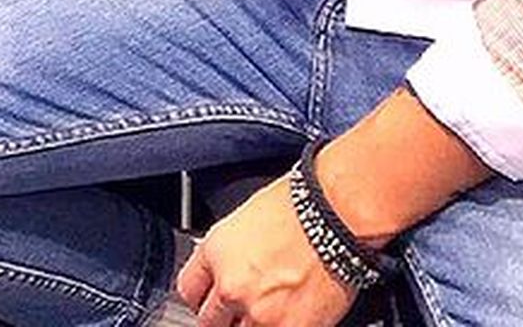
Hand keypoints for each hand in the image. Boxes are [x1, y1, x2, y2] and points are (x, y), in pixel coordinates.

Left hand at [177, 176, 356, 326]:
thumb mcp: (243, 223)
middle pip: (209, 322)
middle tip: (237, 313)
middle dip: (221, 319)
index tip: (210, 300)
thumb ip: (228, 255)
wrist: (334, 215)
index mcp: (215, 254)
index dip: (202, 297)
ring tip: (266, 313)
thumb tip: (225, 271)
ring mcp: (261, 314)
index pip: (188, 291)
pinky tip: (288, 318)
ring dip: (250, 326)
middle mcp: (231, 287)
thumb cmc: (295, 208)